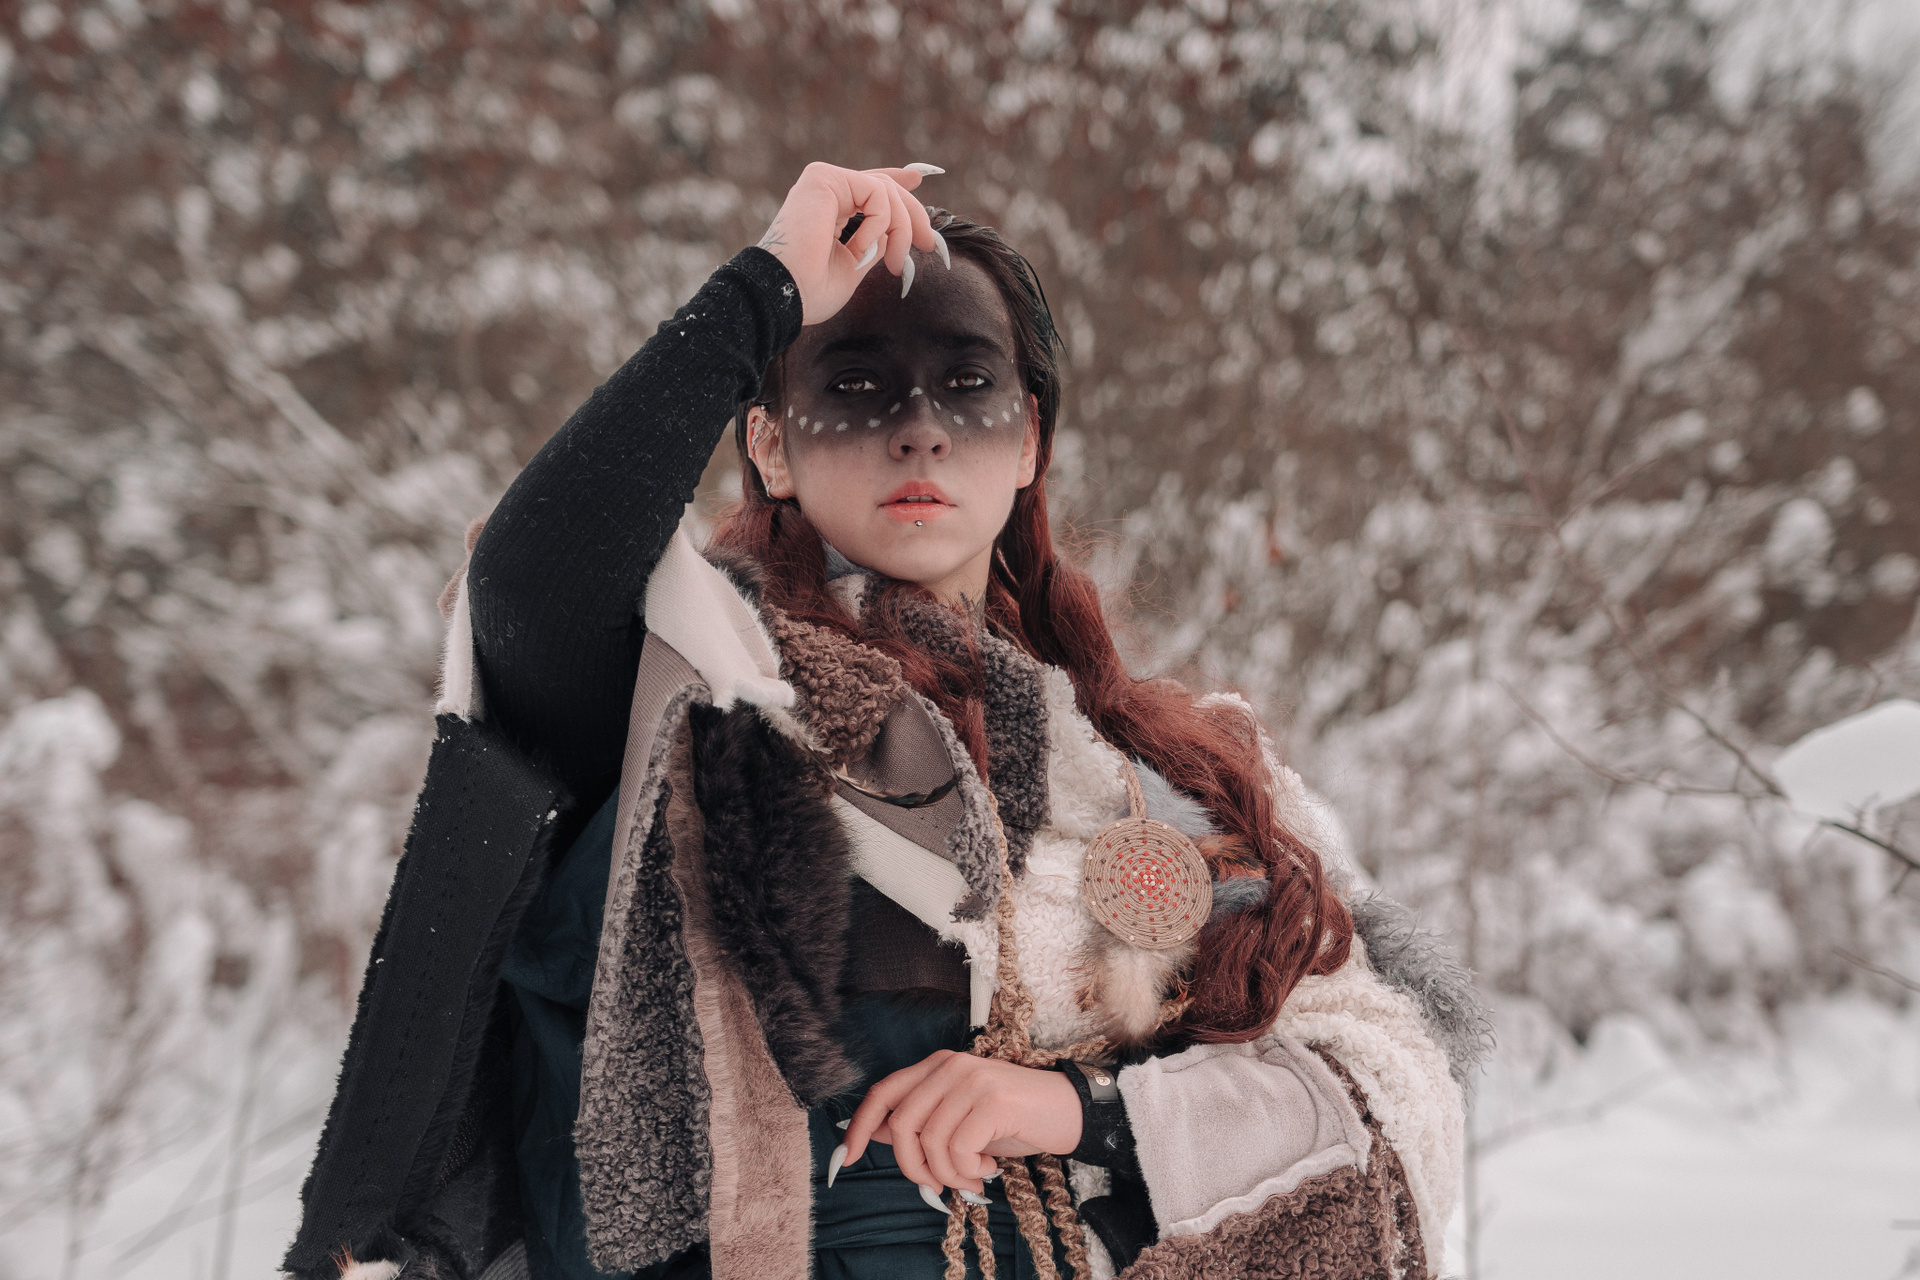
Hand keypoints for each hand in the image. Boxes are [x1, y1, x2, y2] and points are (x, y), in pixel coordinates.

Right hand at [757, 161, 944, 324]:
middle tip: (928, 245)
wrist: (784, 296)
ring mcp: (822, 182)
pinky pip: (875, 192)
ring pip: (885, 190)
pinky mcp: (823, 178)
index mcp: (828, 209)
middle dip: (913, 215)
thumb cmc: (810, 292)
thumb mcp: (854, 266)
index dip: (895, 180)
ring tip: (894, 263)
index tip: (918, 179)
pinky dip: (880, 223)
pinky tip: (862, 247)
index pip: (868, 187)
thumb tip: (897, 230)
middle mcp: (824, 191)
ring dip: (900, 228)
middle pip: (884, 187)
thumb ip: (875, 243)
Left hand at [837, 1050, 1082, 1195]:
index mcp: (937, 1066)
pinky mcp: (992, 1099)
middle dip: (914, 1168)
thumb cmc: (1013, 1120)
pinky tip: (989, 1169)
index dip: (860, 1125)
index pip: (883, 1092)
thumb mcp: (960, 1122)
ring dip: (949, 1175)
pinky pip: (959, 1150)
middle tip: (938, 1186)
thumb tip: (876, 1134)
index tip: (847, 1157)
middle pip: (902, 1124)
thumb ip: (920, 1123)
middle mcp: (950, 1065)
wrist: (1069, 1112)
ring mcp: (972, 1079)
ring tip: (973, 1178)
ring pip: (930, 1142)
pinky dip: (969, 1172)